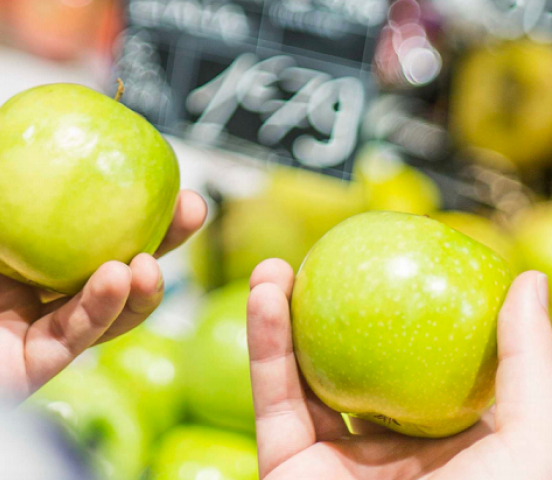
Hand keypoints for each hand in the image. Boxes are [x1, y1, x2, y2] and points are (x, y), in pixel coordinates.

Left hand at [0, 96, 205, 396]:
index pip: (56, 211)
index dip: (101, 189)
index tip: (140, 158)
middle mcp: (4, 284)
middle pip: (94, 257)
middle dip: (148, 235)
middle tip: (187, 205)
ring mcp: (12, 327)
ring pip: (98, 304)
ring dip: (141, 279)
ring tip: (160, 250)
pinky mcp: (16, 369)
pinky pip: (73, 337)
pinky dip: (104, 309)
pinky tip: (121, 276)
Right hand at [247, 258, 551, 478]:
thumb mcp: (535, 440)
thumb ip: (530, 364)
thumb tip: (528, 283)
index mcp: (452, 446)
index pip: (424, 366)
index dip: (405, 313)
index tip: (393, 260)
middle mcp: (391, 452)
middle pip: (355, 364)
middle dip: (332, 311)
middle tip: (322, 260)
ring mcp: (335, 461)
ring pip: (303, 376)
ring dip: (283, 317)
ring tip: (275, 267)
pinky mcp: (286, 467)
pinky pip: (273, 397)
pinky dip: (263, 344)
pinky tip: (266, 296)